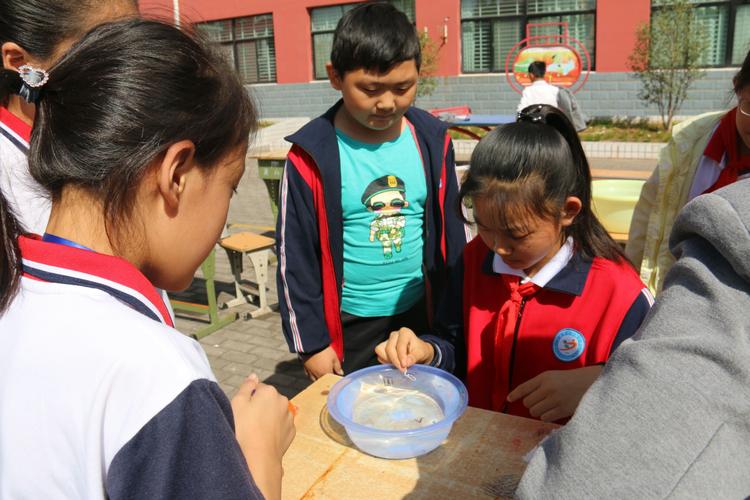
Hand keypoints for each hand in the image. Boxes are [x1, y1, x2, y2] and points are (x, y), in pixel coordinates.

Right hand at [232, 374, 295, 499]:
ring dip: (269, 417)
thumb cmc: (243, 428)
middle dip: (260, 406)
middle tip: (248, 421)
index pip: (257, 388)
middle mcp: (283, 401)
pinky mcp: (292, 431)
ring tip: (257, 431)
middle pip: (268, 399)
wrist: (258, 456)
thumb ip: (246, 386)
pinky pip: (282, 425)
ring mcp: (289, 417)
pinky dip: (275, 429)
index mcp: (269, 391)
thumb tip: (254, 375)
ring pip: (276, 412)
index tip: (242, 411)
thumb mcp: (237, 403)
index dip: (248, 398)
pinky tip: (265, 437)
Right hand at [300, 346, 342, 380]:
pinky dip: (311, 375)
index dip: (334, 378)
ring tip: (321, 376)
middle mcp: (317, 375)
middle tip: (329, 375)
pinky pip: (308, 374)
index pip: (331, 380)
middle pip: (322, 381)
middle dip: (326, 380)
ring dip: (319, 379)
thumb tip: (340, 373)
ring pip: (314, 379)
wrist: (312, 344)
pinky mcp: (305, 368)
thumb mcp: (334, 357)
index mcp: (326, 373)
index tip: (336, 377)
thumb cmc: (325, 351)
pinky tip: (314, 373)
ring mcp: (310, 372)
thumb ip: (338, 367)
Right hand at [374, 327, 434, 371]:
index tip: (404, 366)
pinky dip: (385, 362)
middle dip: (395, 360)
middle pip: (389, 348)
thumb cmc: (420, 351)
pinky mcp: (383, 348)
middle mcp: (394, 335)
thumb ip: (414, 357)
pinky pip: (380, 356)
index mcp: (404, 333)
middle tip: (402, 369)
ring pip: (381, 351)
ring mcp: (387, 341)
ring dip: (389, 361)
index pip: (400, 345)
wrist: (418, 353)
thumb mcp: (421, 353)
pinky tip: (394, 364)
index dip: (401, 356)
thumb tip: (406, 363)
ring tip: (399, 365)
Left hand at [506, 365, 603, 421]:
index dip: (515, 394)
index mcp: (544, 377)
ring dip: (539, 411)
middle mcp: (548, 388)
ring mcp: (555, 400)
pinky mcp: (562, 410)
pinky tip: (554, 411)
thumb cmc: (568, 380)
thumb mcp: (552, 376)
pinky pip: (545, 418)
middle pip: (527, 402)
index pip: (524, 387)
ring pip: (534, 411)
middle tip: (540, 401)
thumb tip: (523, 397)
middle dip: (531, 404)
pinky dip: (547, 416)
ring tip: (548, 406)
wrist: (590, 383)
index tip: (509, 399)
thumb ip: (538, 384)